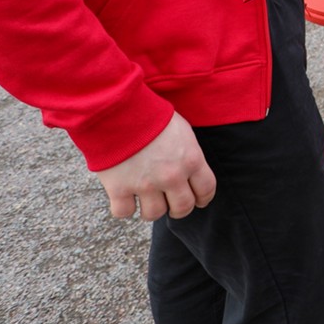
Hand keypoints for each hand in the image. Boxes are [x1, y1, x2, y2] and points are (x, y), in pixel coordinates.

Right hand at [97, 113, 215, 220]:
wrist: (118, 109)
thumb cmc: (150, 114)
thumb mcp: (181, 130)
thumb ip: (188, 153)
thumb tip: (189, 170)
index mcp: (191, 159)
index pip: (206, 189)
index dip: (202, 198)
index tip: (198, 200)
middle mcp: (172, 176)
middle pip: (182, 207)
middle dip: (177, 208)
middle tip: (169, 203)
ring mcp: (146, 184)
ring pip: (154, 214)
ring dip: (150, 209)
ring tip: (144, 199)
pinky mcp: (119, 188)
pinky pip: (124, 212)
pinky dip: (123, 208)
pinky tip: (123, 198)